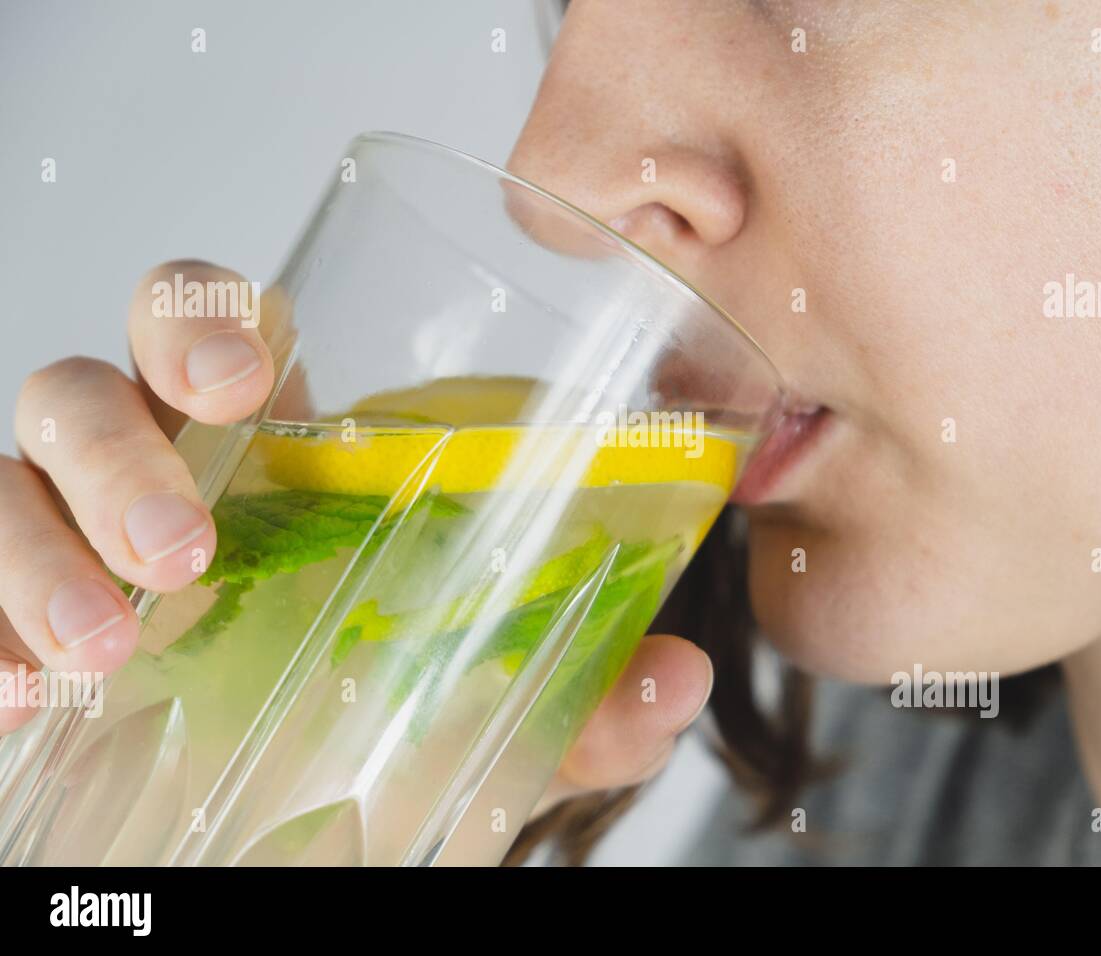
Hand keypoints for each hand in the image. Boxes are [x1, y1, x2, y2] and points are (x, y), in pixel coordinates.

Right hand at [0, 261, 713, 811]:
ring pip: (5, 476)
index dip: (211, 323)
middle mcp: (154, 475)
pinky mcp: (9, 627)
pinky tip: (22, 698)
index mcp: (270, 458)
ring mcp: (66, 543)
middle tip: (187, 544)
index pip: (217, 330)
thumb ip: (577, 694)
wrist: (271, 822)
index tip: (251, 388)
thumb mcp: (482, 706)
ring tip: (111, 643)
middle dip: (120, 440)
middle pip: (89, 384)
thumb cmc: (365, 713)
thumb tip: (676, 678)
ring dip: (40, 548)